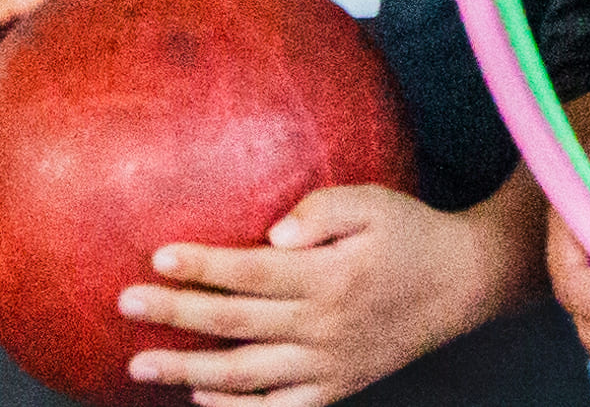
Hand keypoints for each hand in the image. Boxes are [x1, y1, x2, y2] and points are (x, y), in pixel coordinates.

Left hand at [122, 182, 512, 395]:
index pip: (252, 272)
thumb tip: (272, 233)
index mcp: (331, 277)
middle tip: (125, 302)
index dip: (204, 266)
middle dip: (177, 314)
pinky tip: (200, 397)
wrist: (464, 284)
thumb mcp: (376, 202)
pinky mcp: (336, 387)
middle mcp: (325, 327)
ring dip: (189, 371)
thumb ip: (324, 209)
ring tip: (139, 364)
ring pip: (246, 375)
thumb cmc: (412, 232)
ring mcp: (329, 365)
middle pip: (236, 324)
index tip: (157, 256)